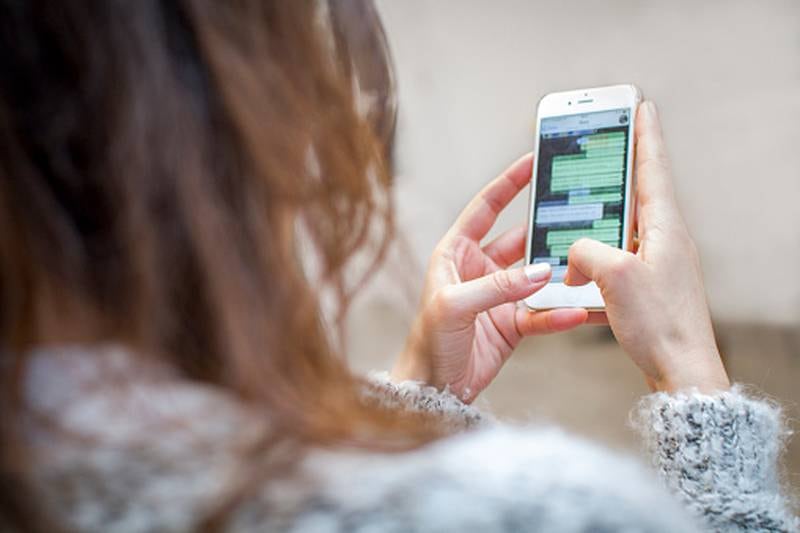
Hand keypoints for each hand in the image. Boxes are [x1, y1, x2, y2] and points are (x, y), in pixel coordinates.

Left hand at [391, 155, 587, 401]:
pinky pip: (542, 313)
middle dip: (547, 229)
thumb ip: (497, 286)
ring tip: (587, 264)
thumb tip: (541, 270)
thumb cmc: (429, 343)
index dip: (508, 184)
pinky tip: (577, 312)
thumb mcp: (455, 305)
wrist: (433, 390)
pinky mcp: (512, 324)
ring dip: (559, 273)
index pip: (485, 209)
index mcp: (456, 253)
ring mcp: (498, 297)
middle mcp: (479, 270)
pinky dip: (559, 313)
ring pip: (536, 277)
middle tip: (578, 214)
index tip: (534, 162)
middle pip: (519, 240)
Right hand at [565, 101, 728, 392]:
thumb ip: (585, 251)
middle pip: (638, 193)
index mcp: (664, 228)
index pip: (653, 168)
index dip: (645, 135)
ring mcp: (659, 264)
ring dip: (600, 225)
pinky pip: (618, 264)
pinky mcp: (649, 288)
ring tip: (578, 219)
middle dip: (619, 171)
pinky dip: (597, 264)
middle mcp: (666, 241)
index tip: (641, 107)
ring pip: (623, 231)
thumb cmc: (660, 325)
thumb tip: (574, 253)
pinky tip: (579, 279)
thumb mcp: (613, 277)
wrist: (682, 371)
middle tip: (604, 148)